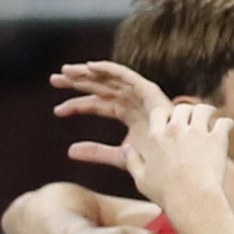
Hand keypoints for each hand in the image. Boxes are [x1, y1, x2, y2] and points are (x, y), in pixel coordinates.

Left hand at [54, 60, 172, 157]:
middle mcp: (132, 101)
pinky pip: (126, 76)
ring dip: (88, 73)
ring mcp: (141, 95)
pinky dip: (110, 69)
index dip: (76, 106)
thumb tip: (69, 151)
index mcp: (127, 114)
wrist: (179, 166)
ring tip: (66, 71)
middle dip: (77, 83)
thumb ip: (96, 152)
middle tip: (53, 80)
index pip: (97, 104)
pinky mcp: (150, 92)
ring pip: (109, 79)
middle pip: (100, 87)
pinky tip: (90, 67)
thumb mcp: (119, 157)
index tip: (57, 111)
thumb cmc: (156, 163)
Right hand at [115, 101, 231, 213]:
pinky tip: (227, 126)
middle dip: (187, 110)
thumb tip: (125, 148)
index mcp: (156, 136)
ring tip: (211, 115)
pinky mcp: (216, 139)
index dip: (166, 115)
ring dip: (207, 111)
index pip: (159, 113)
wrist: (191, 200)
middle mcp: (176, 129)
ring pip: (203, 109)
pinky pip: (224, 122)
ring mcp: (197, 132)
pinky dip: (226, 124)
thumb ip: (132, 161)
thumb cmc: (166, 194)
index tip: (171, 120)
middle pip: (182, 108)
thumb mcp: (141, 180)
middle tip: (193, 116)